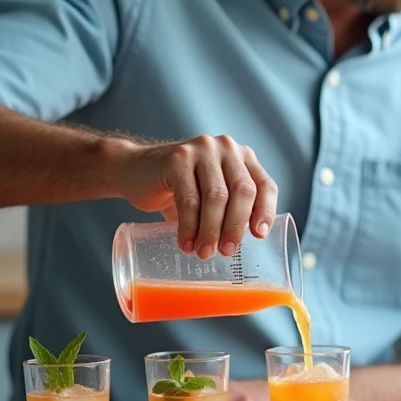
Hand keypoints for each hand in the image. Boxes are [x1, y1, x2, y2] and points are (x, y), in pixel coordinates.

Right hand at [116, 135, 277, 258]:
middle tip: (227, 251)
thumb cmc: (179, 188)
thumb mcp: (211, 193)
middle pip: (242, 191)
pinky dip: (189, 227)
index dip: (265, 212)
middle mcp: (226, 148)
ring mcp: (201, 150)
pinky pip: (189, 200)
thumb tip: (247, 241)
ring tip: (204, 252)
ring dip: (211, 230)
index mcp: (242, 156)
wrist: (135, 170)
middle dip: (236, 226)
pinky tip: (186, 244)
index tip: (259, 236)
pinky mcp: (177, 159)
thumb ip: (231, 205)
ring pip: (216, 197)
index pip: (264, 185)